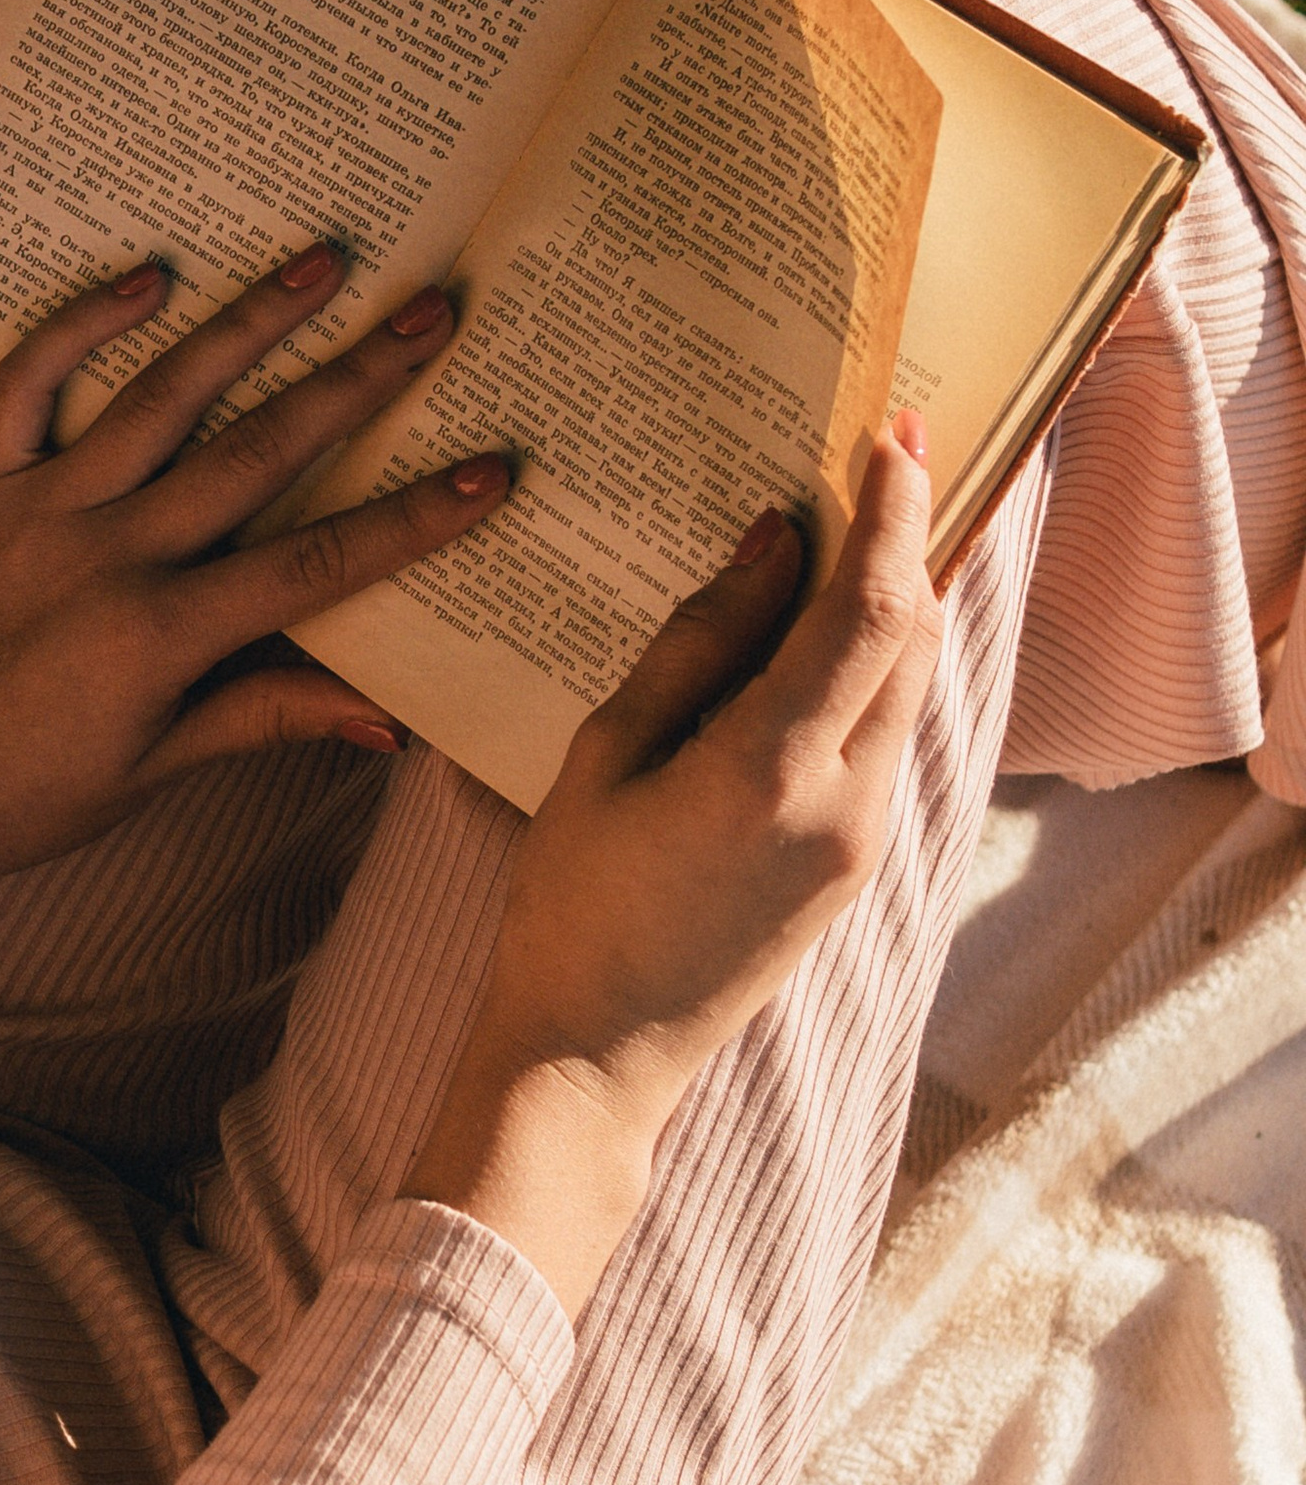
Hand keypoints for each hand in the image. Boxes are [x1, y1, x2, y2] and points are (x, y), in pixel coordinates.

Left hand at [0, 246, 510, 989]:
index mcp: (161, 635)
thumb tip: (384, 715)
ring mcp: (42, 508)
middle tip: (432, 314)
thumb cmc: (18, 795)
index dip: (414, 521)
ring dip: (247, 323)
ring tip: (321, 261)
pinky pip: (28, 385)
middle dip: (358, 380)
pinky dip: (82, 325)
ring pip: (162, 396)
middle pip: (259, 451)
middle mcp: (110, 553)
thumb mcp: (150, 772)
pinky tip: (148, 276)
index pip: (318, 566)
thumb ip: (261, 718)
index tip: (491, 472)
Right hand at [403, 419, 939, 1310]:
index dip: (889, 509)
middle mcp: (845, 801)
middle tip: (872, 454)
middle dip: (901, 538)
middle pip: (913, 636)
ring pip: (910, 684)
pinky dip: (871, 663)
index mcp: (772, 768)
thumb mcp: (605, 754)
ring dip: (892, 600)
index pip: (869, 607)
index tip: (891, 431)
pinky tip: (819, 630)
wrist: (599, 1053)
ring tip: (844, 528)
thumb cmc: (572, 904)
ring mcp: (864, 838)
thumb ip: (699, 642)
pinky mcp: (858, 861)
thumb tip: (774, 540)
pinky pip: (886, 732)